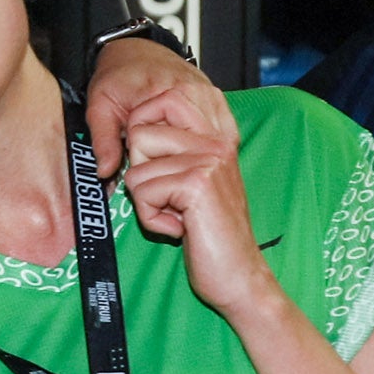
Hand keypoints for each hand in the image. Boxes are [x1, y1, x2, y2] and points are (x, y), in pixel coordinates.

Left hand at [82, 31, 224, 182]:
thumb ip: (103, 140)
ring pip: (212, 141)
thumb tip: (106, 171)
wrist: (135, 51)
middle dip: (174, 155)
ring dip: (197, 153)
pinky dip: (211, 144)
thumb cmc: (119, 76)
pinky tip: (198, 150)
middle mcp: (192, 91)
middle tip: (154, 148)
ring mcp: (208, 94)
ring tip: (175, 149)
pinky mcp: (217, 98)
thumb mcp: (100, 108)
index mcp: (162, 93)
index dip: (146, 154)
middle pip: (193, 145)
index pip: (161, 143)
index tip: (133, 144)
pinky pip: (223, 131)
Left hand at [118, 97, 276, 316]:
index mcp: (216, 137)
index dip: (142, 127)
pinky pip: (142, 193)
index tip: (155, 164)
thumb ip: (174, 154)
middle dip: (141, 173)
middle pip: (139, 132)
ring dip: (147, 203)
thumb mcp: (194, 185)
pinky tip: (179, 230)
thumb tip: (133, 131)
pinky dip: (151, 219)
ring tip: (179, 217)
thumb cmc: (211, 236)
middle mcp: (215, 141)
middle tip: (170, 200)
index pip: (166, 97)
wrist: (239, 276)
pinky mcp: (196, 184)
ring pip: (136, 169)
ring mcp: (208, 160)